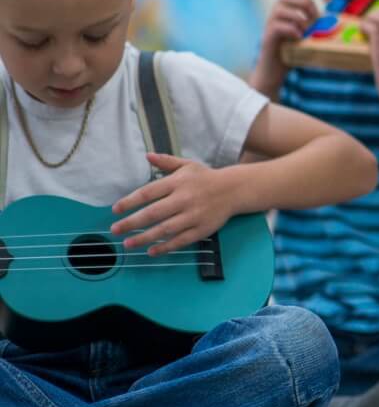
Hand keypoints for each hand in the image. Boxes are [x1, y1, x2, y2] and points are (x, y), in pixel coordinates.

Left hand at [110, 153, 239, 255]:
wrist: (235, 189)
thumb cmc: (206, 178)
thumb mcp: (187, 165)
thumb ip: (166, 162)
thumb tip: (147, 155)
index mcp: (178, 182)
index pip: (148, 192)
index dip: (130, 202)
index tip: (116, 210)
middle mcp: (184, 199)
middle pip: (153, 213)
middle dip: (131, 223)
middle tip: (115, 230)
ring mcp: (193, 215)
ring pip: (165, 229)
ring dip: (144, 238)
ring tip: (128, 243)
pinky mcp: (202, 229)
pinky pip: (181, 240)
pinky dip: (166, 247)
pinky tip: (152, 251)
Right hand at [253, 0, 317, 92]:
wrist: (275, 71)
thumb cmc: (294, 52)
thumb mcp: (307, 36)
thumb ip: (316, 26)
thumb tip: (334, 20)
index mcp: (284, 11)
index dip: (307, 0)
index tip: (317, 15)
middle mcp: (274, 15)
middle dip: (304, 3)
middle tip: (313, 19)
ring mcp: (269, 26)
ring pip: (280, 10)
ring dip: (298, 18)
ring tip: (307, 31)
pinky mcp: (267, 38)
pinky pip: (276, 26)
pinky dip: (291, 30)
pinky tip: (299, 38)